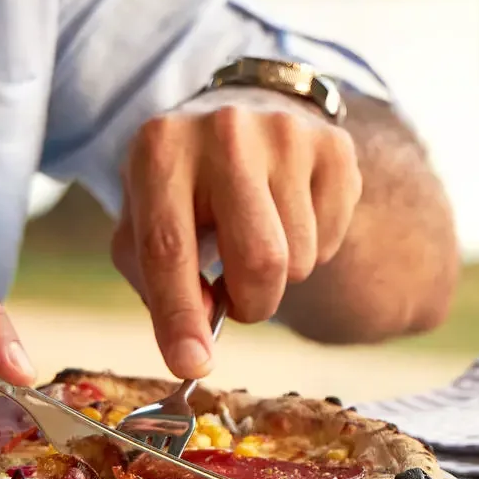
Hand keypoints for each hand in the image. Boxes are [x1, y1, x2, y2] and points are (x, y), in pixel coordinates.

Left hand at [109, 88, 360, 375]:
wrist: (244, 112)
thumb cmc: (183, 186)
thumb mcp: (143, 219)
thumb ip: (155, 280)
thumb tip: (200, 338)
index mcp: (160, 148)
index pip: (171, 248)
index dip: (180, 316)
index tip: (192, 366)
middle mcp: (226, 130)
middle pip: (259, 259)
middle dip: (251, 304)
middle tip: (238, 300)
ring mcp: (287, 133)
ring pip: (299, 258)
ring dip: (278, 276)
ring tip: (256, 239)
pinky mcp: (335, 146)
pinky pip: (331, 239)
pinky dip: (310, 249)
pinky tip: (288, 216)